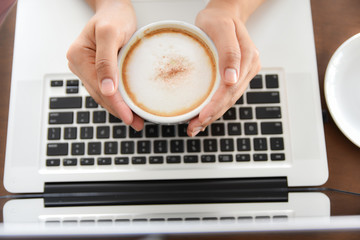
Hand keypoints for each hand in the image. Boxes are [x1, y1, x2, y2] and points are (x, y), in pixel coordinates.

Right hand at [66, 0, 143, 129]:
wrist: (114, 8)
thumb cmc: (113, 16)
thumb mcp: (110, 34)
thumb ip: (106, 61)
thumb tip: (106, 89)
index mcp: (79, 57)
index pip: (99, 88)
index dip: (115, 104)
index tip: (129, 117)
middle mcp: (80, 65)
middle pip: (100, 94)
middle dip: (118, 110)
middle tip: (136, 123)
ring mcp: (87, 68)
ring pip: (103, 94)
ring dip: (118, 107)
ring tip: (135, 119)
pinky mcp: (97, 69)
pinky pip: (106, 88)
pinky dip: (117, 98)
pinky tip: (127, 105)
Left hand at [187, 0, 261, 135]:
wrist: (224, 13)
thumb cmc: (219, 19)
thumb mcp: (220, 28)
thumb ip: (229, 52)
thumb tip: (232, 79)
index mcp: (247, 58)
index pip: (230, 89)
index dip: (215, 105)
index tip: (201, 117)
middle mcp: (248, 68)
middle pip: (230, 98)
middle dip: (212, 115)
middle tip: (194, 128)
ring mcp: (243, 73)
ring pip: (229, 99)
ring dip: (213, 115)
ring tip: (196, 126)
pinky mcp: (236, 75)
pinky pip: (227, 94)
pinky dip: (216, 106)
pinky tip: (205, 114)